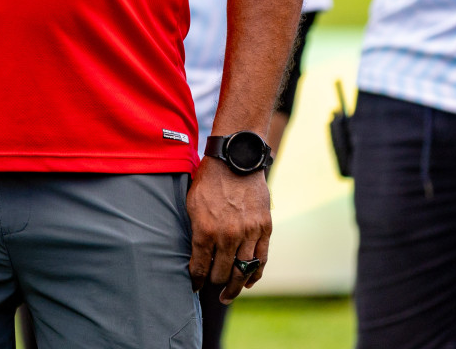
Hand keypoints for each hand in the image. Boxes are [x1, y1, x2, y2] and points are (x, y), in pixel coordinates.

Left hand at [186, 156, 270, 305]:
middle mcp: (227, 235)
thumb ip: (195, 231)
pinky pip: (261, 259)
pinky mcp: (264, 228)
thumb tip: (195, 254)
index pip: (200, 267)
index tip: (195, 287)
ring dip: (234, 286)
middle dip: (215, 284)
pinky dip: (255, 274)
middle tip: (212, 289)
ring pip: (242, 270)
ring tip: (228, 295)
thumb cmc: (209, 180)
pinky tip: (247, 282)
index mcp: (205, 230)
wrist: (235, 159)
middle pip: (221, 273)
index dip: (197, 281)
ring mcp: (248, 233)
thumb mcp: (192, 204)